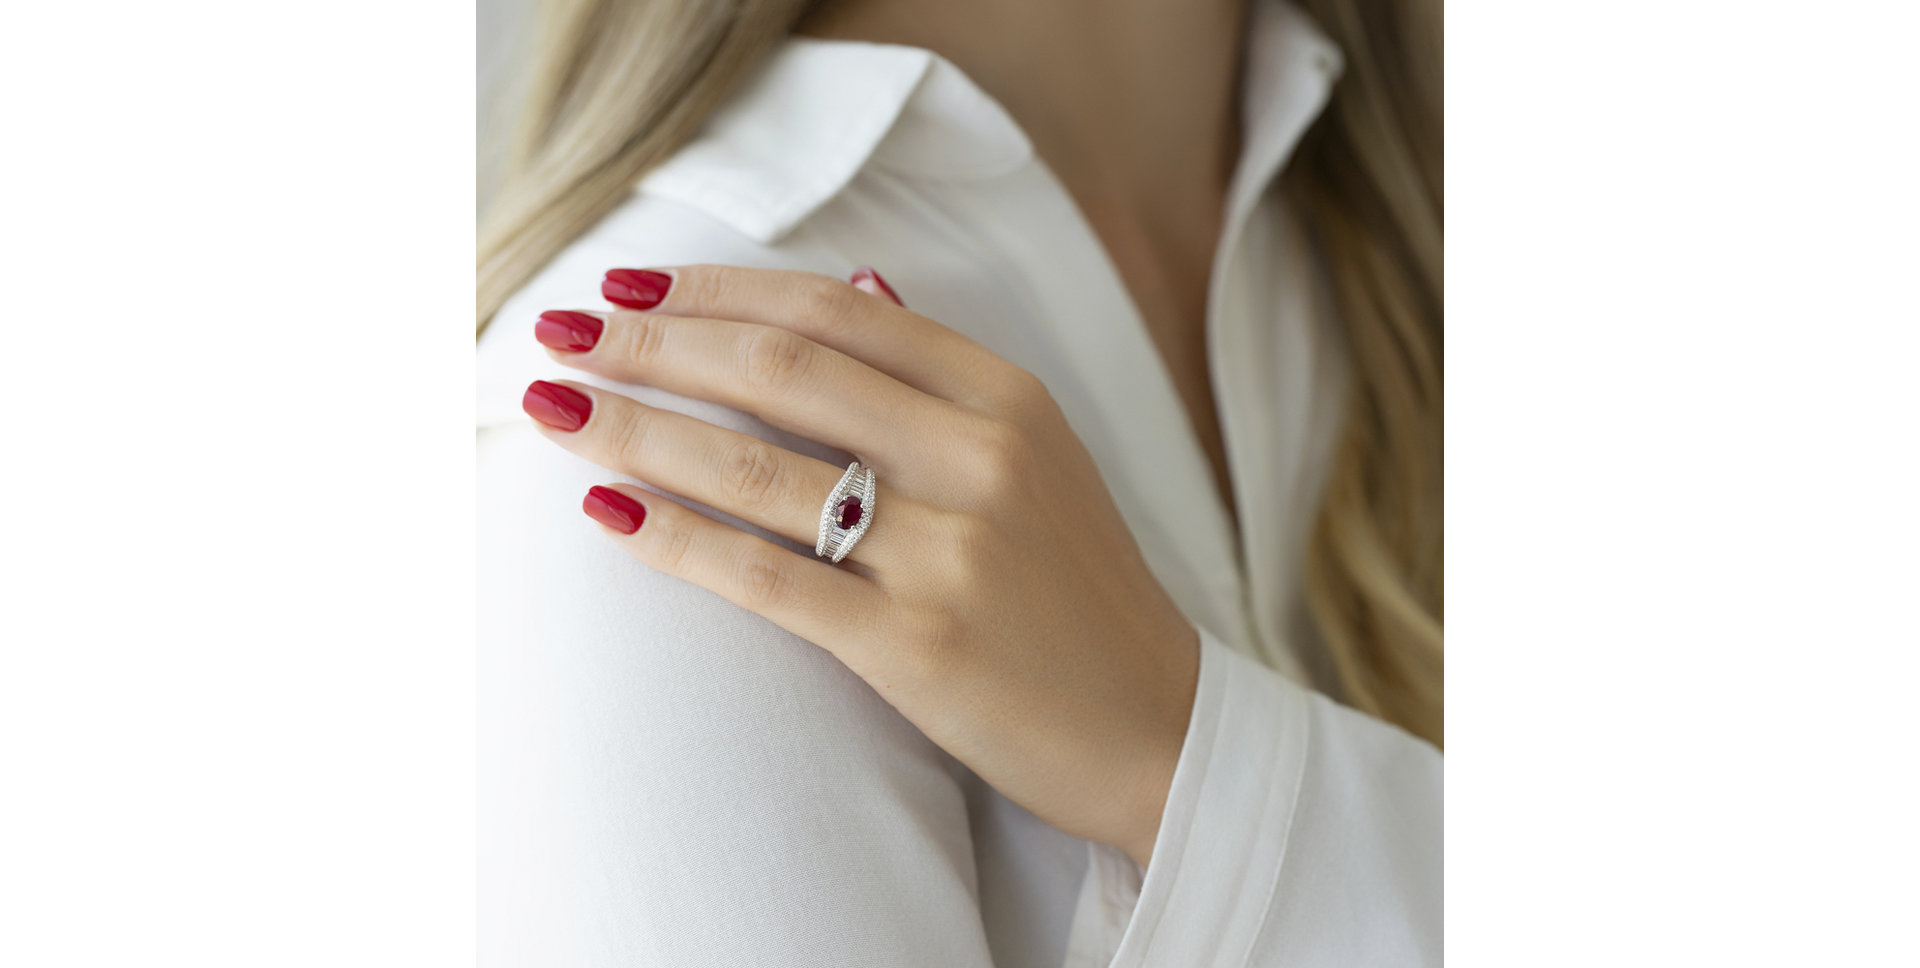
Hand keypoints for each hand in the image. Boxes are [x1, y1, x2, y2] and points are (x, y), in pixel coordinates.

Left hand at [522, 265, 1199, 865]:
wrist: (1158, 731)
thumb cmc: (1080, 593)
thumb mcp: (1039, 456)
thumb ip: (941, 374)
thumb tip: (856, 280)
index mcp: (1007, 398)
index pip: (832, 312)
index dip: (716, 290)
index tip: (630, 284)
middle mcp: (981, 459)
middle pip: (781, 372)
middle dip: (652, 344)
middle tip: (561, 331)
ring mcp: (951, 553)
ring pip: (758, 470)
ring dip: (637, 429)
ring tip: (553, 407)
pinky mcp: (917, 647)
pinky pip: (768, 579)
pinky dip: (675, 539)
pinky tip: (606, 512)